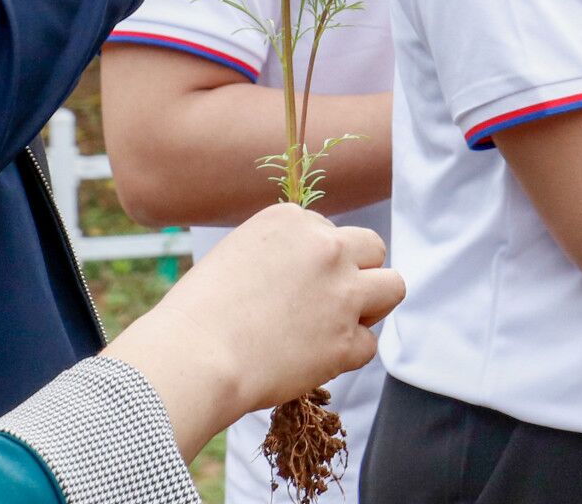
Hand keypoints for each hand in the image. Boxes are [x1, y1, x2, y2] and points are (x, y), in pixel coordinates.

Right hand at [102, 203, 402, 459]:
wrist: (189, 360)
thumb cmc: (194, 317)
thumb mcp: (234, 258)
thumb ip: (280, 255)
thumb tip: (305, 273)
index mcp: (291, 220)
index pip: (329, 232)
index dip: (316, 261)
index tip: (291, 286)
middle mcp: (326, 247)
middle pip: (372, 248)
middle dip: (357, 273)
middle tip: (327, 302)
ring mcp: (342, 292)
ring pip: (393, 287)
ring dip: (371, 306)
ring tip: (337, 325)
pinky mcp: (346, 339)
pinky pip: (369, 345)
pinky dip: (347, 356)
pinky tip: (315, 361)